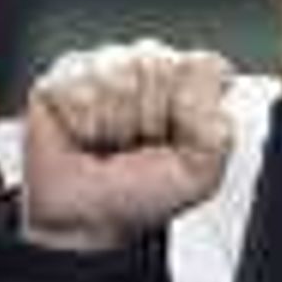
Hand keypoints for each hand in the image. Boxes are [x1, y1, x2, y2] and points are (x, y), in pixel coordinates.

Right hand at [19, 40, 236, 251]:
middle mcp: (149, 66)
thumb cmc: (138, 195)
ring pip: (118, 75)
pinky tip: (82, 137)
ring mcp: (104, 65)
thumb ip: (218, 136)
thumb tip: (209, 102)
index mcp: (188, 85)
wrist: (81, 218)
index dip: (191, 106)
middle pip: (160, 64)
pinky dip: (81, 124)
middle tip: (139, 146)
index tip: (178, 137)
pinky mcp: (63, 75)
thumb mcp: (199, 178)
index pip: (205, 66)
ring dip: (114, 124)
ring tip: (110, 143)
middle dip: (150, 118)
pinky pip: (79, 88)